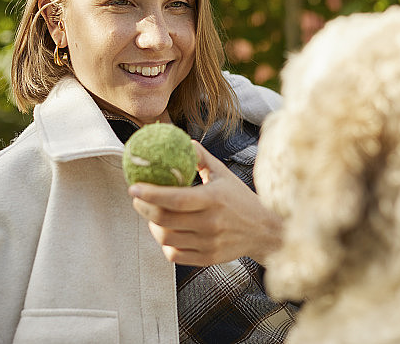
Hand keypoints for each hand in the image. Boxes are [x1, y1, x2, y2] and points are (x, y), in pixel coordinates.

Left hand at [129, 141, 282, 265]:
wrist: (265, 230)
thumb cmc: (240, 199)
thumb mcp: (224, 174)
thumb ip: (202, 158)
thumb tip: (183, 142)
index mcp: (213, 199)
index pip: (175, 199)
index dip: (151, 193)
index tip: (134, 187)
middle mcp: (210, 223)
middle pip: (164, 220)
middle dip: (144, 208)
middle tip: (137, 198)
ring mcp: (209, 243)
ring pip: (166, 239)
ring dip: (153, 226)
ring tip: (152, 215)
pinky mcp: (208, 258)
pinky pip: (175, 255)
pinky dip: (166, 244)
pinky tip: (167, 232)